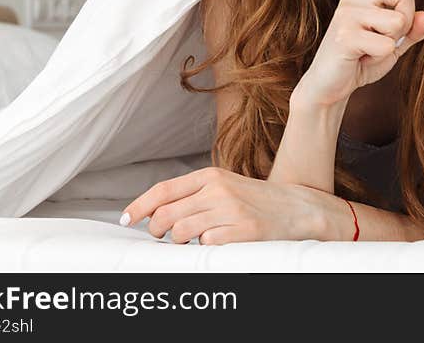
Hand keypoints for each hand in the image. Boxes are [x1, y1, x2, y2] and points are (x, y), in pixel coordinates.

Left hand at [120, 167, 328, 244]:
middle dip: (157, 231)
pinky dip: (206, 247)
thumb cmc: (254, 200)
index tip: (126, 219)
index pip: (163, 190)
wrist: (296, 208)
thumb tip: (154, 212)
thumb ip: (193, 195)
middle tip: (162, 236)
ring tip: (195, 238)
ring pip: (181, 232)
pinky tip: (219, 241)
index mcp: (210, 176)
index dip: (139, 206)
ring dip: (181, 241)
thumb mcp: (224, 187)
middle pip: (166, 215)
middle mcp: (218, 190)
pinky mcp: (242, 230)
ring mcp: (230, 210)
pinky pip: (206, 245)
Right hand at [296, 0, 423, 106]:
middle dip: (406, 19)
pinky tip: (361, 58)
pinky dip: (383, 57)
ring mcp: (348, 12)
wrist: (329, 87)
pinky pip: (388, 43)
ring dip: (394, 42)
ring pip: (400, 19)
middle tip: (383, 37)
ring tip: (370, 49)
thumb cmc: (360, 61)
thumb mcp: (393, 46)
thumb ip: (411, 31)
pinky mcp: (345, 33)